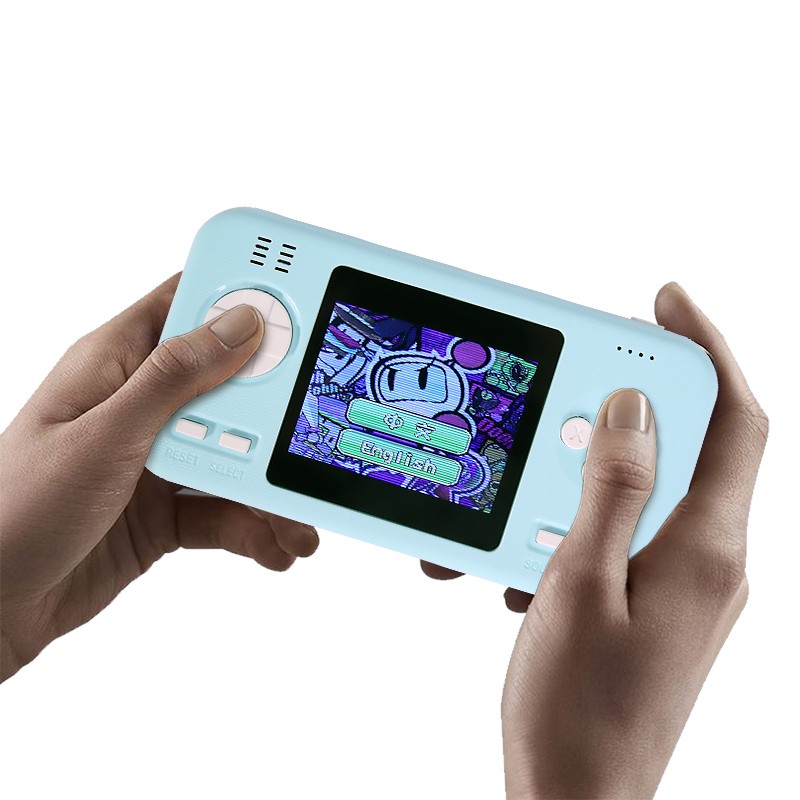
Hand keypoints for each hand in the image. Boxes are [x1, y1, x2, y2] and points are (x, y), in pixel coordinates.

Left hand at [0, 275, 317, 681]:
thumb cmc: (15, 511)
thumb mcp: (103, 437)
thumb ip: (175, 380)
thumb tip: (240, 325)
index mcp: (116, 364)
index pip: (186, 306)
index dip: (239, 295)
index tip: (298, 299)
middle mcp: (141, 405)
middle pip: (228, 385)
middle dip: (274, 410)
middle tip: (312, 428)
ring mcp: (156, 458)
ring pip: (235, 453)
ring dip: (270, 485)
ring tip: (297, 515)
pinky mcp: (166, 508)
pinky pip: (225, 506)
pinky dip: (254, 525)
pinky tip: (272, 543)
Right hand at [500, 284, 766, 797]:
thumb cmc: (577, 710)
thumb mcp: (579, 585)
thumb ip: (610, 491)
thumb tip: (630, 407)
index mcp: (705, 550)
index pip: (734, 420)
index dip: (707, 348)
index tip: (667, 299)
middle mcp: (711, 561)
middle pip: (695, 447)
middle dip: (639, 397)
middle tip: (579, 372)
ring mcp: (687, 584)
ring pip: (653, 489)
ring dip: (596, 466)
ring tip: (537, 474)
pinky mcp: (659, 602)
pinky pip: (630, 531)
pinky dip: (584, 515)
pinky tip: (534, 543)